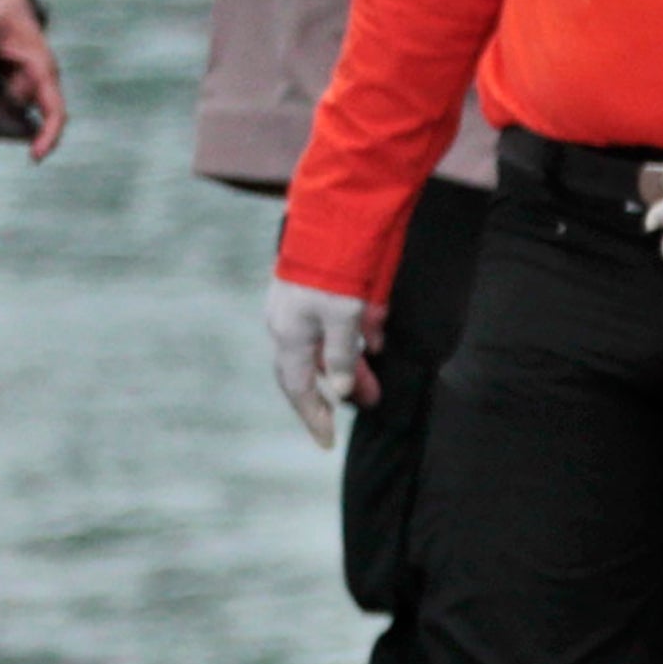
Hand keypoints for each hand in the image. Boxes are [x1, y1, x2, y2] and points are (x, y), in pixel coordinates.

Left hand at [0, 0, 59, 157]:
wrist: (3, 6)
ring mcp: (27, 86)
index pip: (55, 111)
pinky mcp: (13, 87)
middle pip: (21, 113)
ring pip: (10, 111)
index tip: (35, 157)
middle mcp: (40, 82)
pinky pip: (2, 106)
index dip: (48, 136)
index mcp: (43, 70)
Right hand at [261, 276, 373, 448]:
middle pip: (311, 371)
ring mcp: (297, 309)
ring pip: (324, 349)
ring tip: (374, 384)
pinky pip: (331, 327)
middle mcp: (288, 324)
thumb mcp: (343, 317)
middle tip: (369, 403)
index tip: (327, 442)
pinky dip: (350, 341)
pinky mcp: (311, 294)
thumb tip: (340, 391)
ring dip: (350, 368)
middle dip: (338, 391)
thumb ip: (342, 356)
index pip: (298, 388)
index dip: (312, 416)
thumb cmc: (334, 271)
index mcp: (289, 334)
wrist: (330, 220)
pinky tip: (373, 343)